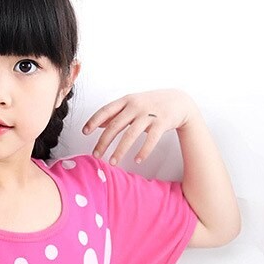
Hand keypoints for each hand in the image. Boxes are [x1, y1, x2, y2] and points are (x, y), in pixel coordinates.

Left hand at [82, 88, 196, 165]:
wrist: (179, 101)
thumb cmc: (152, 104)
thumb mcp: (133, 103)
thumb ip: (116, 113)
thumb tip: (98, 124)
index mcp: (127, 100)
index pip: (106, 110)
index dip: (94, 121)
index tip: (84, 132)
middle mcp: (136, 106)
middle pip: (115, 126)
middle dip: (103, 142)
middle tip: (96, 155)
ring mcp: (149, 114)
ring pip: (130, 135)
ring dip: (120, 150)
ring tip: (113, 163)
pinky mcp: (162, 123)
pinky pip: (150, 140)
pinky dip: (143, 151)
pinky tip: (136, 160)